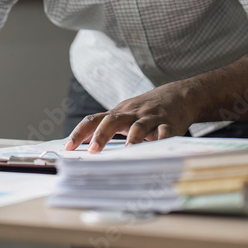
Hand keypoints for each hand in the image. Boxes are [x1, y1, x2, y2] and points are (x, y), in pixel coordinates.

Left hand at [64, 86, 195, 152]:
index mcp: (118, 113)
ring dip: (132, 138)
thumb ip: (106, 128)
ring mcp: (150, 118)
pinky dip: (162, 140)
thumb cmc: (145, 110)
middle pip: (112, 121)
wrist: (179, 95)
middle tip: (93, 151)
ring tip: (127, 152)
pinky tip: (158, 148)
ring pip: (139, 126)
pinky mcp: (169, 124)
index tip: (68, 148)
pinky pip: (165, 132)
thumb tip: (83, 145)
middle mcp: (132, 113)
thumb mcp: (125, 114)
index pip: (93, 120)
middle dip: (101, 135)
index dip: (79, 133)